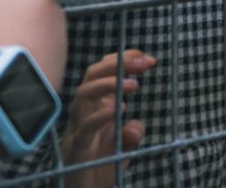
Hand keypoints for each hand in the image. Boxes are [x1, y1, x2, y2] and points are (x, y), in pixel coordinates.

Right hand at [62, 49, 152, 187]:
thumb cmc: (101, 167)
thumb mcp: (124, 147)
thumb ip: (132, 134)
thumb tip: (135, 125)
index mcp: (96, 108)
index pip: (103, 74)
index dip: (123, 61)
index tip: (149, 59)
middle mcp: (84, 114)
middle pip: (91, 76)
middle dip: (116, 64)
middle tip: (144, 64)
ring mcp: (78, 129)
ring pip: (82, 95)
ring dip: (108, 83)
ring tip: (134, 84)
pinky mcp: (76, 148)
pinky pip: (84, 127)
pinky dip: (101, 115)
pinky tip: (119, 109)